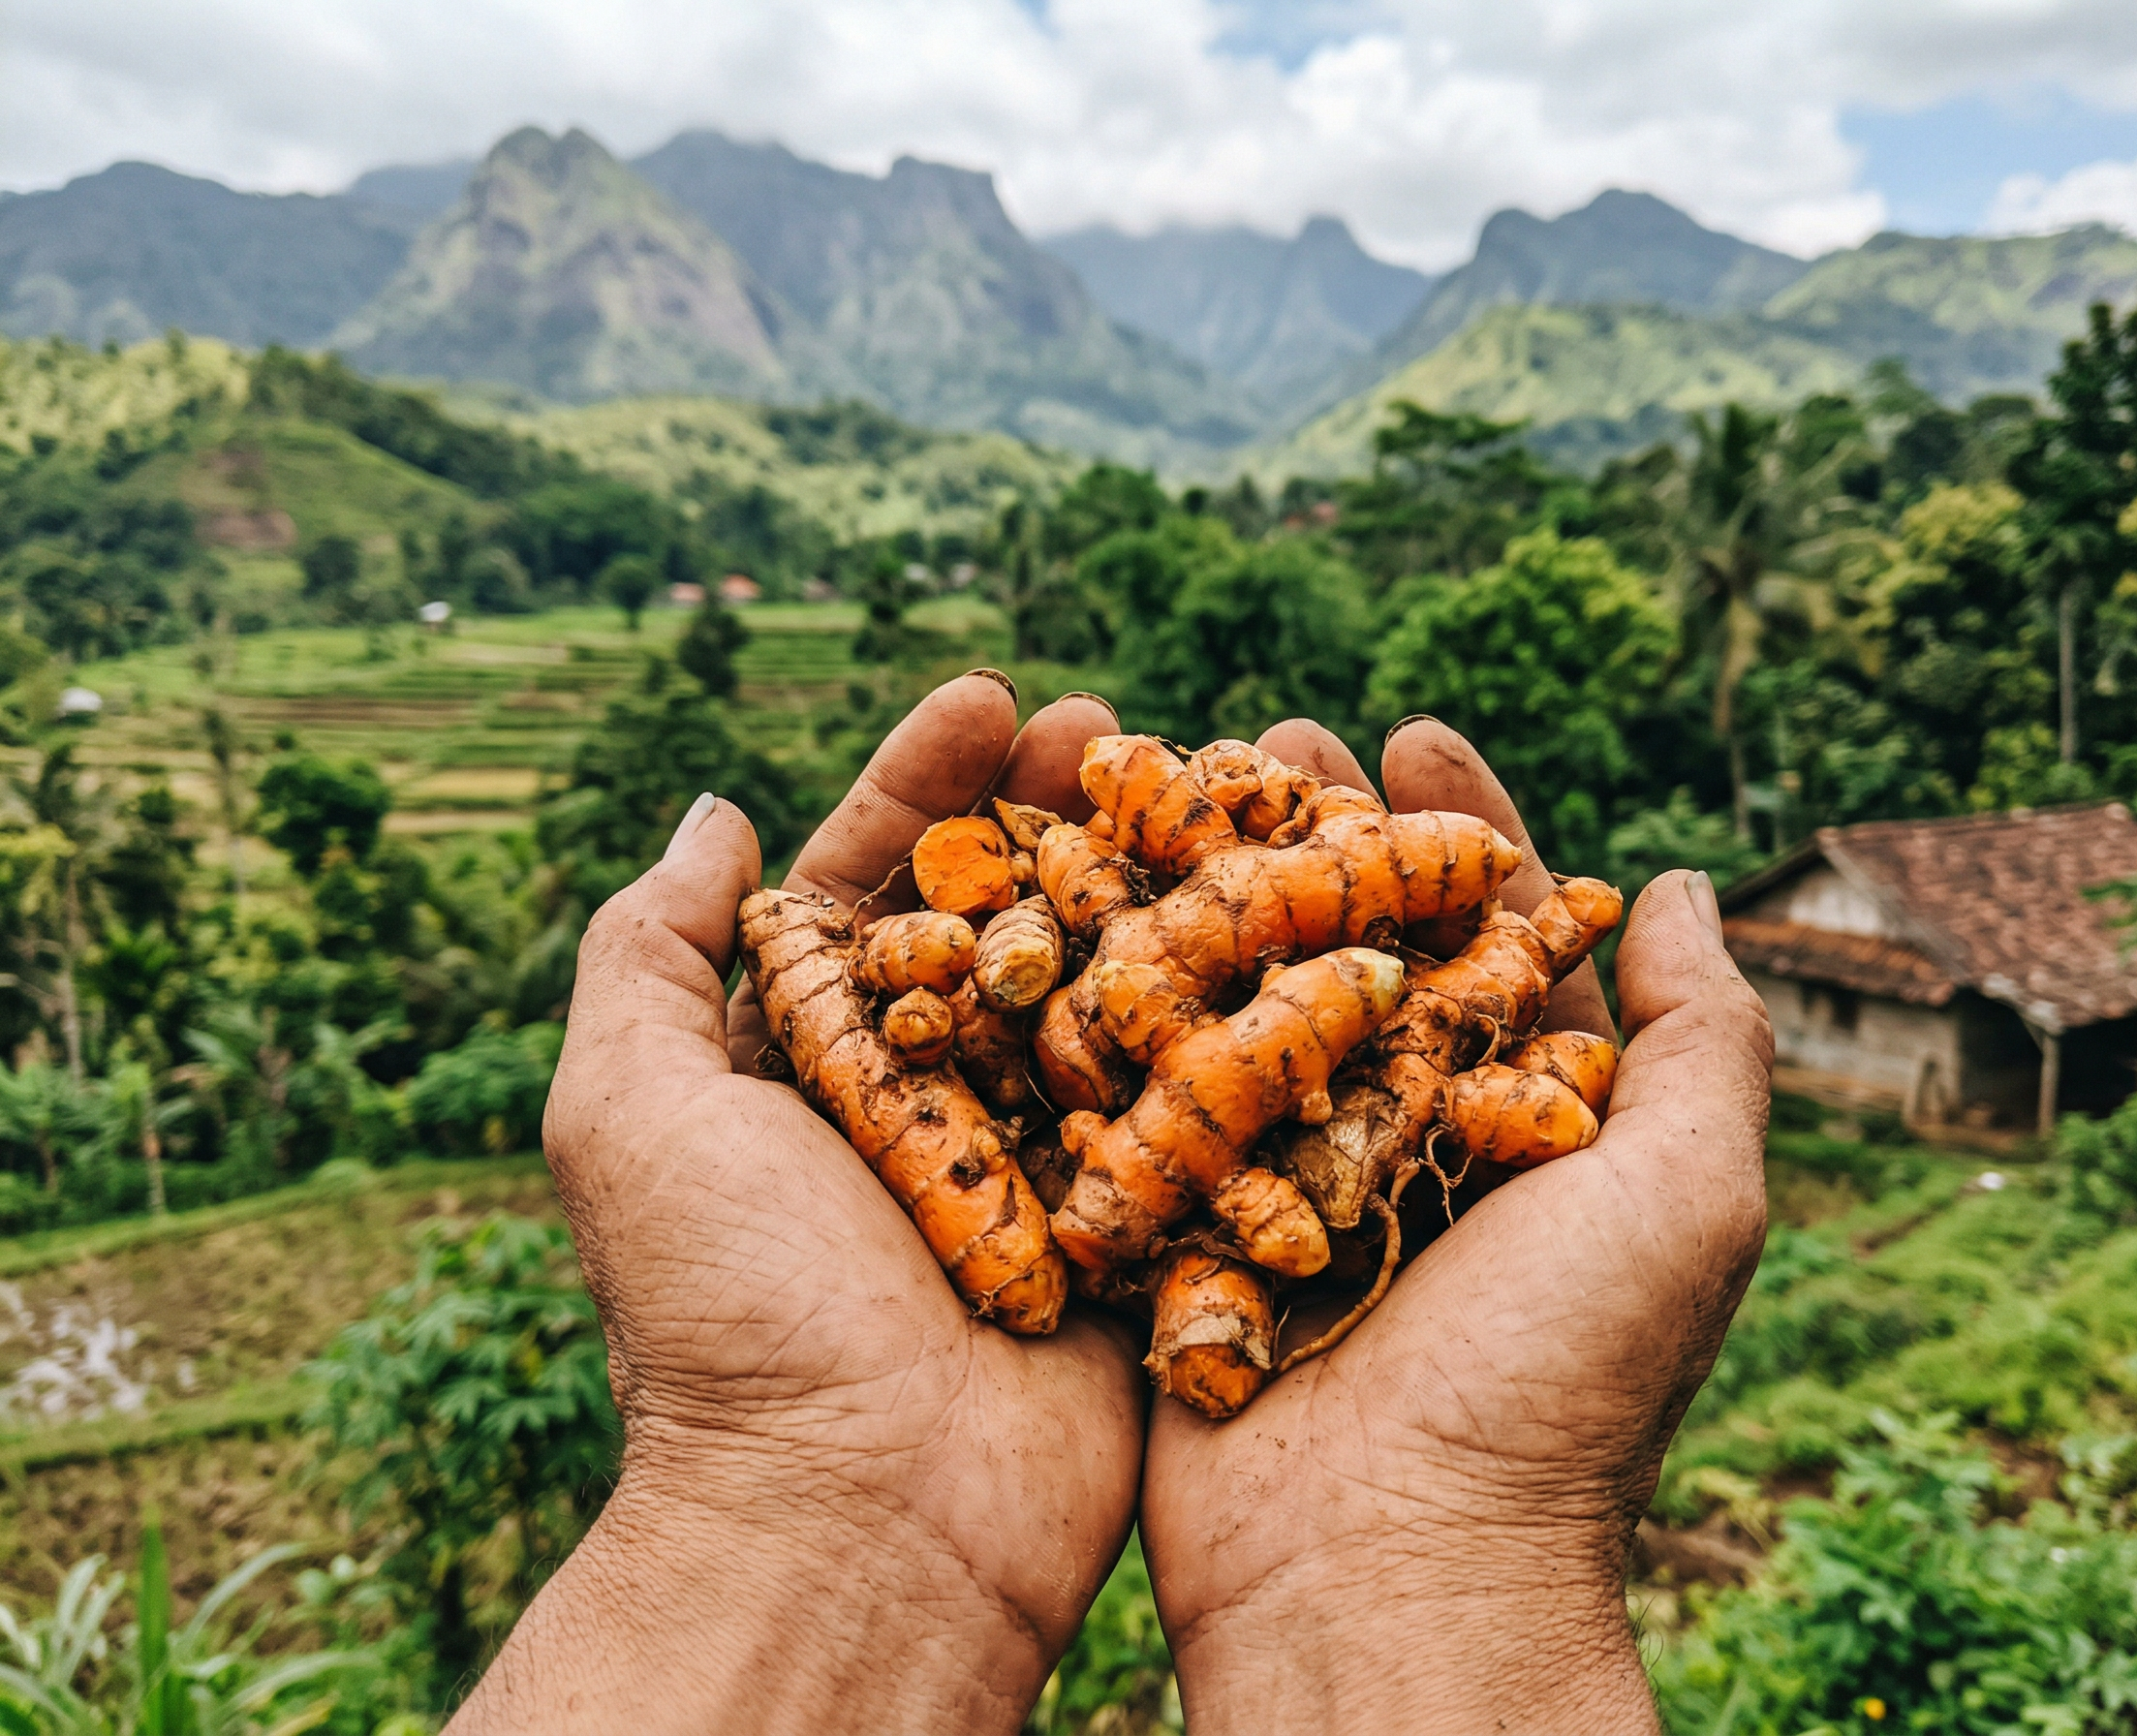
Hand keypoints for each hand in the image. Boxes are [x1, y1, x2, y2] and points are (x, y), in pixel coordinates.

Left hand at [452, 675, 1143, 1735]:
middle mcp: (919, 1101)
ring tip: (1206, 790)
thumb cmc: (728, 1315)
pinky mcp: (1127, 1227)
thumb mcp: (625, 1117)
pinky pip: (1179, 1101)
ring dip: (1145, 886)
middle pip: (995, 916)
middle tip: (1112, 725)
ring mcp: (1031, 1163)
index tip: (989, 696)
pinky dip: (1222, 1013)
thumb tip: (712, 814)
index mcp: (802, 1066)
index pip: (862, 883)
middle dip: (1048, 812)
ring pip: (1097, 991)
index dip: (921, 784)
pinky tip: (1273, 919)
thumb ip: (641, 956)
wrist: (861, 1522)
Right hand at [1139, 718, 1772, 1733]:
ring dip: (1213, 893)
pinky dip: (1124, 1008)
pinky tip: (1083, 907)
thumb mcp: (1689, 1194)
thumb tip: (1678, 879)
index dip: (1463, 824)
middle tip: (1272, 731)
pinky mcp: (1189, 1236)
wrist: (1390, 1571)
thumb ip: (1706, 1034)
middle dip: (1320, 832)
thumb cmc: (1558, 1384)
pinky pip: (1155, 1101)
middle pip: (1362, 945)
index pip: (1499, 934)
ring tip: (1167, 786)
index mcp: (1534, 1125)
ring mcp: (1291, 1187)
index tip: (1414, 724)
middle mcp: (1410, 1143)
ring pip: (1251, 1004)